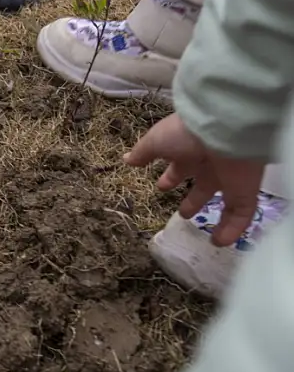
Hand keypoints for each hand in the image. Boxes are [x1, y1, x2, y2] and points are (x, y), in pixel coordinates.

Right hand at [124, 113, 266, 246]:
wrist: (221, 129)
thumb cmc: (184, 134)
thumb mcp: (156, 141)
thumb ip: (143, 153)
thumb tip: (126, 160)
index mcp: (187, 153)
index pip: (178, 169)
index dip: (170, 179)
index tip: (161, 187)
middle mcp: (210, 166)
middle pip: (202, 187)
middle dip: (193, 200)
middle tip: (183, 214)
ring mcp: (229, 179)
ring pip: (225, 203)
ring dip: (218, 220)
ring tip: (212, 239)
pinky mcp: (245, 191)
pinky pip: (241, 214)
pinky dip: (232, 229)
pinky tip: (221, 242)